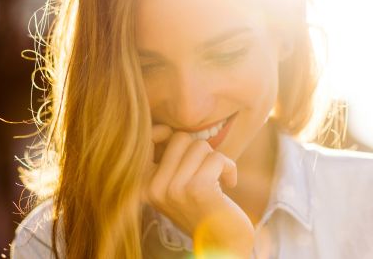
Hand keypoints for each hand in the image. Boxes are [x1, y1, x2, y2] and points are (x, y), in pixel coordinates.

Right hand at [145, 124, 254, 257]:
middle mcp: (154, 188)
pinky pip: (217, 158)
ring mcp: (174, 189)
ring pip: (200, 146)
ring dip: (215, 160)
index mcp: (143, 186)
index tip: (185, 148)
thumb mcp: (175, 186)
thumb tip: (166, 128)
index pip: (146, 140)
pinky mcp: (198, 189)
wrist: (222, 243)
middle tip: (205, 171)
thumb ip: (168, 161)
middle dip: (200, 150)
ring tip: (216, 179)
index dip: (164, 132)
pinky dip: (229, 168)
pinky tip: (229, 184)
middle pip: (179, 138)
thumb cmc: (202, 210)